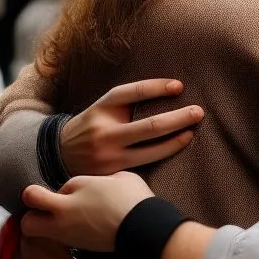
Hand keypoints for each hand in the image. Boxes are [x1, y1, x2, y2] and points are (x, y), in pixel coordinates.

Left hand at [21, 172, 154, 251]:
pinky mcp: (75, 247)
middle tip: (46, 212)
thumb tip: (99, 187)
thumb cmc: (134, 198)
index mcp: (76, 186)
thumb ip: (101, 181)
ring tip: (59, 227)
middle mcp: (64, 210)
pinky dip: (58, 242)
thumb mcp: (119, 178)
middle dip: (33, 211)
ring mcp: (67, 231)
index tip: (77, 195)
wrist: (144, 226)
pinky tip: (75, 238)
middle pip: (29, 207)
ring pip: (32, 230)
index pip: (60, 187)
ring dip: (42, 229)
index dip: (65, 191)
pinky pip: (53, 245)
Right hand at [61, 79, 203, 175]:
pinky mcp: (113, 172)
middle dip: (179, 118)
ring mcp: (109, 155)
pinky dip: (163, 155)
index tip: (180, 86)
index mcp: (103, 107)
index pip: (134, 92)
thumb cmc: (93, 124)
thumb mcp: (104, 107)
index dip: (158, 87)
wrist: (59, 153)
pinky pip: (145, 164)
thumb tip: (173, 90)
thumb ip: (130, 100)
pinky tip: (177, 149)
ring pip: (152, 150)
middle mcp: (105, 131)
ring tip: (192, 132)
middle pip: (150, 125)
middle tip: (199, 112)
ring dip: (177, 141)